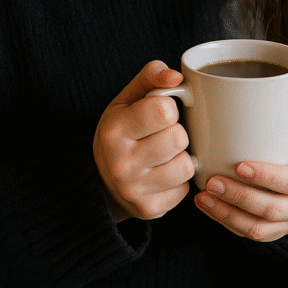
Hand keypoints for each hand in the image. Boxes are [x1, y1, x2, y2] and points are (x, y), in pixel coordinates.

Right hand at [93, 61, 195, 222]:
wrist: (100, 181)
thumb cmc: (121, 132)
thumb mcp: (127, 100)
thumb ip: (150, 77)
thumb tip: (177, 77)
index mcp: (114, 130)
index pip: (164, 110)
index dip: (168, 108)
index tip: (158, 113)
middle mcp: (121, 163)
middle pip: (178, 139)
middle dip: (176, 133)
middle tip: (161, 135)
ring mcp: (134, 190)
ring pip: (186, 166)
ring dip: (180, 158)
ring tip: (163, 155)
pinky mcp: (149, 210)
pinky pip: (185, 189)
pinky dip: (178, 180)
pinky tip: (162, 174)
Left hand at [194, 96, 287, 240]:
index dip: (267, 177)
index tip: (239, 166)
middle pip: (272, 209)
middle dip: (239, 197)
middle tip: (212, 182)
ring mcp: (287, 221)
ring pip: (258, 229)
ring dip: (227, 214)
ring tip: (204, 197)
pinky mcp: (272, 231)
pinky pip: (248, 234)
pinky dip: (226, 222)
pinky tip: (207, 206)